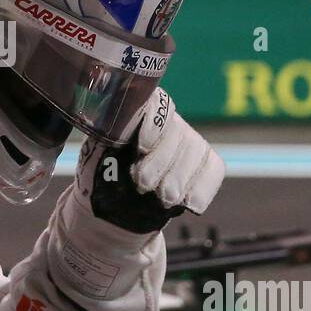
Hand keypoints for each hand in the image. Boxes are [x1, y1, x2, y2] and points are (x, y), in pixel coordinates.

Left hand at [75, 89, 224, 233]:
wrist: (114, 205)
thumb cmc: (102, 176)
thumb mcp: (97, 157)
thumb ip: (106, 144)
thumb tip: (114, 140)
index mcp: (138, 113)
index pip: (156, 105)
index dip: (153, 124)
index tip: (141, 148)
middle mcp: (167, 122)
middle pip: (177, 131)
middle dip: (162, 161)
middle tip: (144, 186)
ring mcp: (187, 141)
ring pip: (197, 149)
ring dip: (180, 177)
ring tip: (164, 200)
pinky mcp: (202, 164)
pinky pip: (214, 168)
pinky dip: (204, 188)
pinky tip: (191, 206)